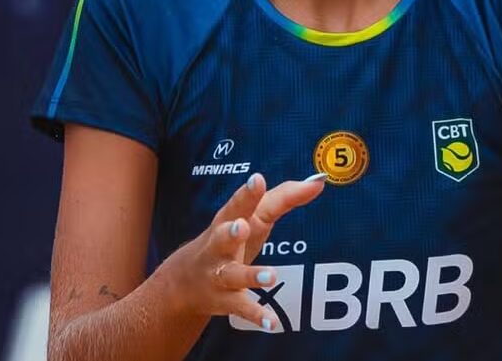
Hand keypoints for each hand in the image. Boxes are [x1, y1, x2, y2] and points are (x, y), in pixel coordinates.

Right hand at [156, 173, 324, 330]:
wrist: (184, 282)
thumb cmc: (231, 239)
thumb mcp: (253, 216)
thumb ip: (284, 197)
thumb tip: (317, 181)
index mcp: (229, 219)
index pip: (238, 203)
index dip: (247, 192)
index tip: (257, 180)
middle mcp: (220, 245)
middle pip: (223, 236)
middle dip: (231, 232)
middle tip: (242, 227)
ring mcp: (221, 274)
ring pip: (234, 275)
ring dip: (252, 275)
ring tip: (271, 276)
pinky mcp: (225, 300)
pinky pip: (242, 307)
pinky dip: (256, 315)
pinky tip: (272, 322)